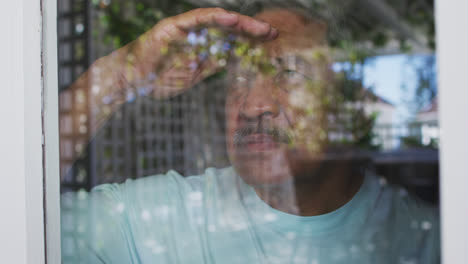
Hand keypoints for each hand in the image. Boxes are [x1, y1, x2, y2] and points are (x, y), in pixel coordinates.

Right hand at [128, 8, 277, 97]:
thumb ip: (211, 65)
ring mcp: (184, 28)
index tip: (269, 43)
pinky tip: (231, 19)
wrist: (131, 81)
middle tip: (272, 34)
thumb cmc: (159, 79)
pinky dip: (213, 18)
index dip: (250, 39)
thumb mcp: (194, 75)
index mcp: (202, 45)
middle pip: (228, 28)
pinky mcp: (173, 26)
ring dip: (239, 23)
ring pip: (216, 20)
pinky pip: (196, 19)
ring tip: (258, 28)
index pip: (231, 39)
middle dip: (251, 30)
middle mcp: (196, 33)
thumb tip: (231, 59)